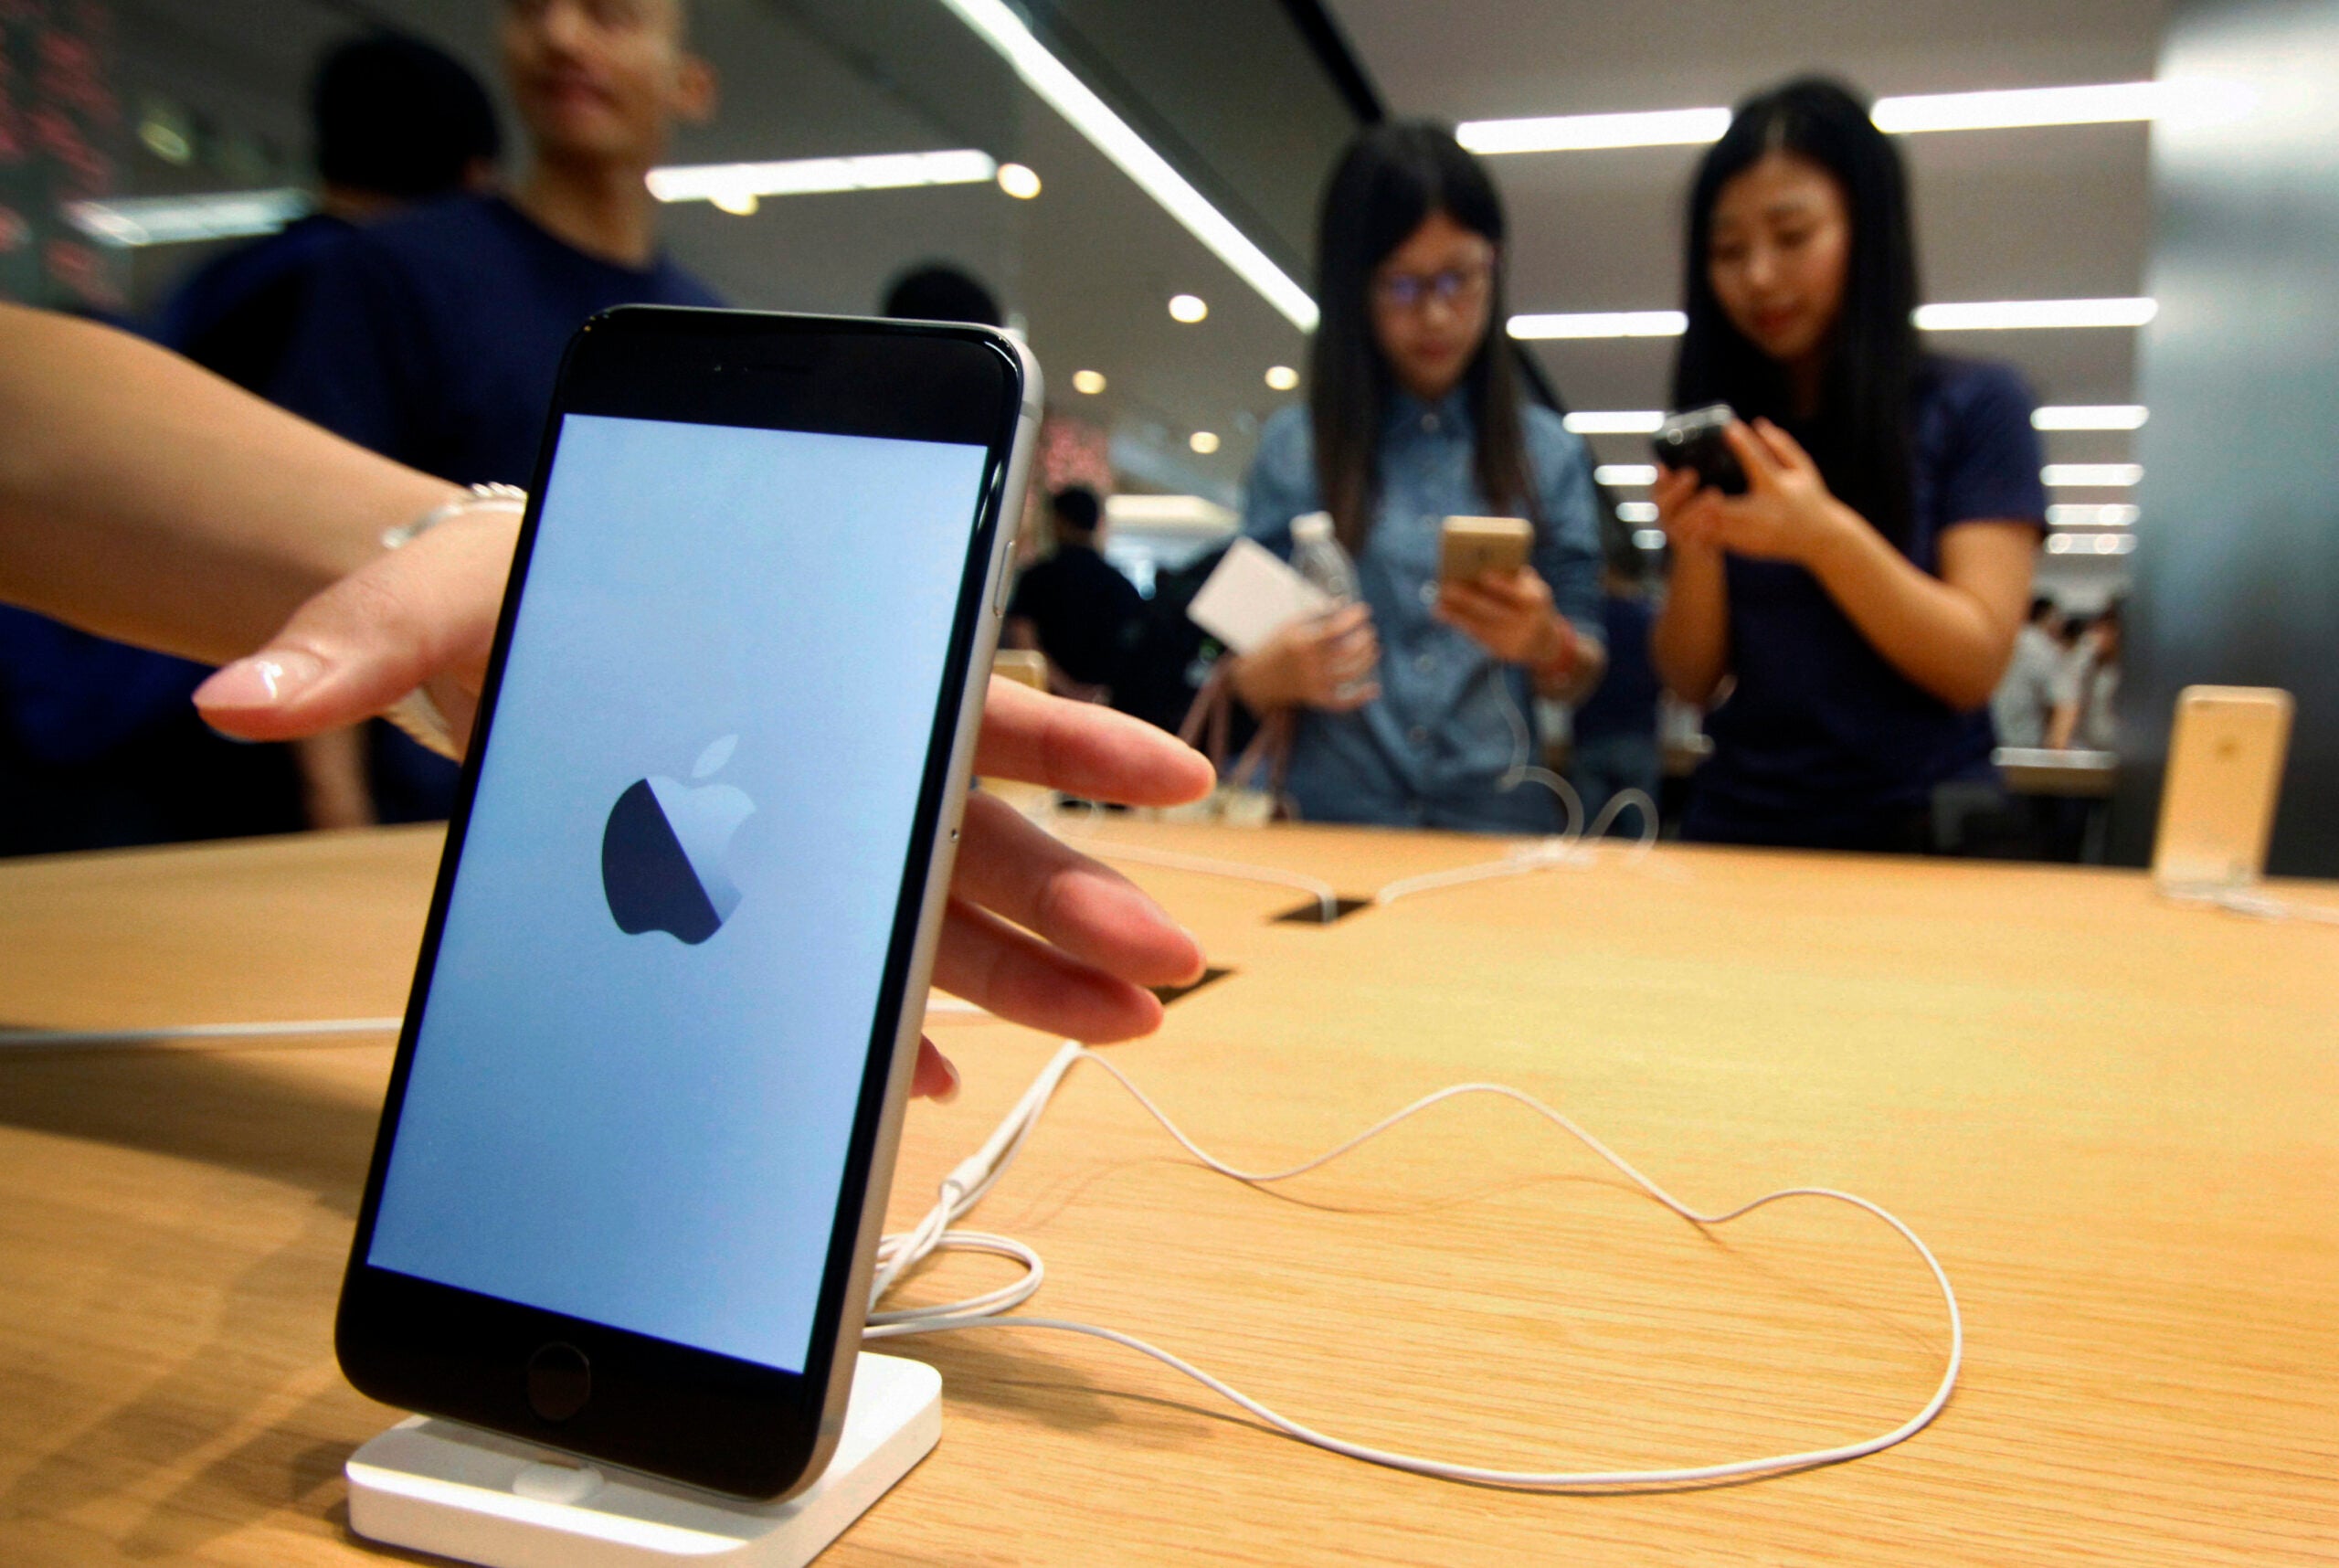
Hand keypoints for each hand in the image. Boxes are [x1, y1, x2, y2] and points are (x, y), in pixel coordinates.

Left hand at [195, 533, 1214, 1099]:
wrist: (458, 638)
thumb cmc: (493, 587)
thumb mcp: (425, 593)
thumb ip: (353, 634)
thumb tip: (239, 694)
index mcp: (804, 654)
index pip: (962, 692)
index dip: (1077, 741)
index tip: (1175, 784)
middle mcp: (827, 746)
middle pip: (972, 830)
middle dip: (1076, 898)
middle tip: (1162, 965)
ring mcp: (802, 829)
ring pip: (935, 910)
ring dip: (1028, 979)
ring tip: (1120, 1035)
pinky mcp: (752, 895)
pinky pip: (845, 966)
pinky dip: (887, 1023)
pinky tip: (926, 1081)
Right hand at [1228, 601, 1379, 711]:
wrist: (1257, 679)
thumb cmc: (1274, 648)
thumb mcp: (1289, 626)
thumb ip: (1315, 614)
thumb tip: (1342, 603)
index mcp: (1302, 643)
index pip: (1336, 627)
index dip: (1354, 617)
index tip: (1363, 610)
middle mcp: (1309, 664)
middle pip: (1349, 650)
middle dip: (1364, 637)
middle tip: (1369, 630)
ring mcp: (1314, 683)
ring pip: (1352, 672)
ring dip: (1368, 658)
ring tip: (1373, 647)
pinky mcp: (1317, 699)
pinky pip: (1343, 702)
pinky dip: (1360, 697)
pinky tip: (1374, 687)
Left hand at [1435, 564, 1560, 665]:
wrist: (1543, 640)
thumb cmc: (1530, 603)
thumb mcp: (1531, 588)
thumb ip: (1512, 577)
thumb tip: (1480, 562)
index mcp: (1537, 601)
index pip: (1519, 593)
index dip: (1502, 585)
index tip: (1483, 574)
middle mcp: (1528, 623)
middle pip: (1494, 611)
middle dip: (1469, 599)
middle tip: (1447, 587)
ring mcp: (1514, 640)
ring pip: (1481, 625)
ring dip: (1456, 613)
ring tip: (1438, 600)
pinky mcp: (1502, 651)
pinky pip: (1477, 635)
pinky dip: (1458, 622)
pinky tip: (1441, 612)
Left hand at [1658, 419, 1854, 565]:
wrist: (1819, 539)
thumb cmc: (1810, 498)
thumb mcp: (1802, 469)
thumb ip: (1781, 446)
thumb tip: (1758, 422)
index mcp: (1779, 488)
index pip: (1759, 462)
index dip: (1743, 445)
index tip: (1728, 429)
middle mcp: (1767, 512)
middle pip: (1726, 504)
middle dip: (1702, 495)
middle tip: (1684, 476)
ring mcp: (1756, 534)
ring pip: (1716, 527)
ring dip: (1695, 515)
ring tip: (1680, 499)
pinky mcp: (1748, 547)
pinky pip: (1718, 540)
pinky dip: (1702, 530)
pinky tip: (1689, 519)